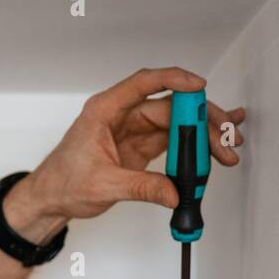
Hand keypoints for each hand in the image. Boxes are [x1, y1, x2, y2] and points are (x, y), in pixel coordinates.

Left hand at [4, 67, 245, 236]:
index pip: (144, 84)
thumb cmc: (63, 182)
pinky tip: (213, 148)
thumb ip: (141, 188)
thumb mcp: (103, 186)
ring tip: (227, 148)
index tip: (199, 85)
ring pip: (176, 124)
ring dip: (202, 136)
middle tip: (224, 136)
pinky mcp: (140, 146)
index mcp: (105, 111)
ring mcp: (133, 130)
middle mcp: (121, 115)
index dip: (174, 80)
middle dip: (201, 120)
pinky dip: (193, 147)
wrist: (51, 198)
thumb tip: (173, 193)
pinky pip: (172, 141)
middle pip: (170, 106)